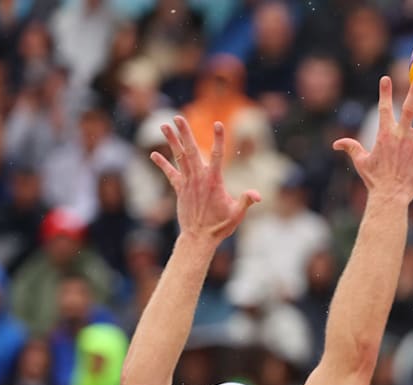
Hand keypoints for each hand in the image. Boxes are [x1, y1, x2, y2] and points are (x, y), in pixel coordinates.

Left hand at [151, 116, 260, 244]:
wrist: (199, 238)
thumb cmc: (220, 226)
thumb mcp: (237, 214)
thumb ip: (247, 201)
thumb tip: (258, 195)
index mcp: (214, 181)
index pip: (217, 155)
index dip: (218, 139)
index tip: (219, 124)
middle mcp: (198, 178)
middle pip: (190, 150)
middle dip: (184, 133)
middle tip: (178, 118)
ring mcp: (187, 183)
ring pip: (178, 157)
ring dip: (171, 141)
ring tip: (164, 125)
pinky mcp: (180, 190)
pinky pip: (170, 174)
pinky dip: (162, 163)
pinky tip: (154, 154)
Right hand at [333, 76, 412, 202]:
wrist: (390, 195)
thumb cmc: (375, 180)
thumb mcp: (361, 161)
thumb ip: (351, 147)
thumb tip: (336, 144)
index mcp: (385, 134)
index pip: (384, 108)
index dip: (385, 93)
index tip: (386, 78)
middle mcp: (401, 135)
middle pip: (409, 108)